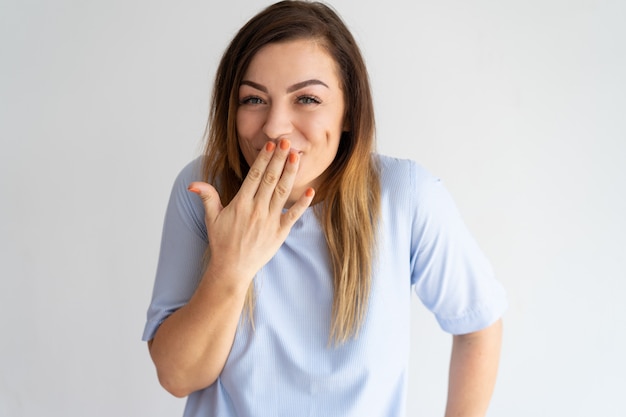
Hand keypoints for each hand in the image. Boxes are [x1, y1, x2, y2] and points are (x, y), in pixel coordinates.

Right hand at [187, 139, 314, 284]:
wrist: (232, 269)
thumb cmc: (222, 242)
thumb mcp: (212, 218)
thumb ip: (207, 197)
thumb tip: (192, 184)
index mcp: (241, 203)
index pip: (255, 176)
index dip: (263, 159)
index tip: (271, 145)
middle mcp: (257, 209)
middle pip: (271, 179)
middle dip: (279, 159)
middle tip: (287, 141)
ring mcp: (269, 221)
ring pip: (283, 192)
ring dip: (290, 173)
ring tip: (296, 156)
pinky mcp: (280, 232)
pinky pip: (293, 215)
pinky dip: (303, 204)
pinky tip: (311, 190)